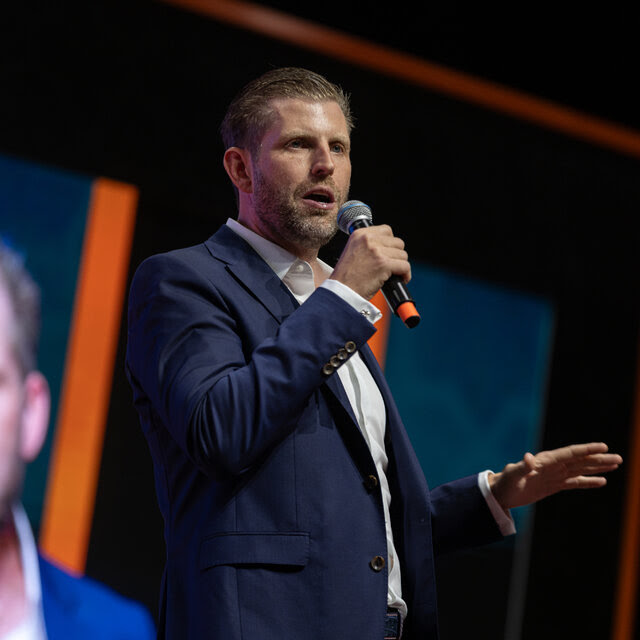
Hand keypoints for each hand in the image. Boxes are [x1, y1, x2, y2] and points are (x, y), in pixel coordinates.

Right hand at [330, 225, 410, 299]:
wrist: (341, 291)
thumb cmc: (346, 277)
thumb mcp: (353, 252)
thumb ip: (368, 245)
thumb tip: (387, 247)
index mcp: (360, 234)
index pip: (386, 230)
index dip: (390, 243)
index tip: (388, 253)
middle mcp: (368, 239)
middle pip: (397, 242)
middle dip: (396, 255)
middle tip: (391, 266)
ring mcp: (377, 251)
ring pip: (403, 255)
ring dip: (401, 265)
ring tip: (394, 274)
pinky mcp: (384, 263)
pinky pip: (405, 266)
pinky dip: (405, 274)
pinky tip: (400, 279)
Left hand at [489, 442, 621, 510]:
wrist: (501, 493)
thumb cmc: (505, 483)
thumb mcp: (512, 475)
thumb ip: (521, 467)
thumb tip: (528, 457)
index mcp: (545, 461)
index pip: (570, 453)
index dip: (586, 450)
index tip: (603, 446)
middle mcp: (552, 466)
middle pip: (580, 460)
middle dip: (599, 459)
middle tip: (619, 458)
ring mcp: (554, 475)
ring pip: (580, 469)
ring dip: (597, 467)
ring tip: (615, 464)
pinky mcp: (554, 485)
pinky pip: (574, 482)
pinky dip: (588, 481)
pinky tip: (602, 480)